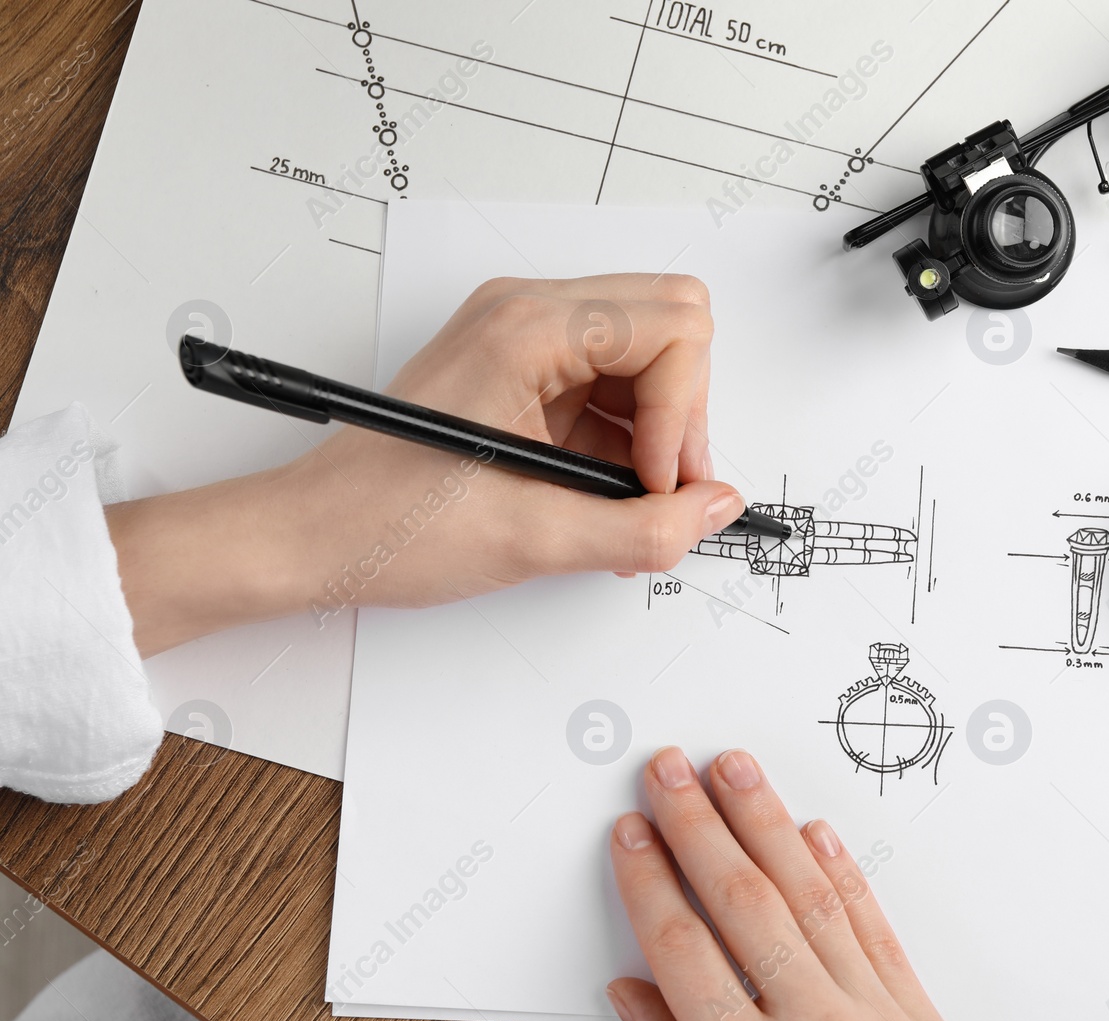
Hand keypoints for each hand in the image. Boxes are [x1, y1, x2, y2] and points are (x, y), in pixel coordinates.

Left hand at [108, 275, 745, 654]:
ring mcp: (525, 337)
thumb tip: (716, 507)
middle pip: (673, 324)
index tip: (655, 484)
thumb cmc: (391, 523)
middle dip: (682, 414)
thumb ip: (646, 528)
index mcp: (528, 328)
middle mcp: (529, 313)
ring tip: (626, 510)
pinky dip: (625, 443)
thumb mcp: (536, 540)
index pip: (675, 327)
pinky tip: (601, 502)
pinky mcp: (522, 369)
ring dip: (656, 435)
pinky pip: (610, 387)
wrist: (313, 537)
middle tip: (658, 490)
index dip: (681, 415)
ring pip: (649, 358)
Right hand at [608, 747, 967, 1020]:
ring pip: (813, 897)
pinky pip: (876, 930)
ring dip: (770, 824)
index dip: (650, 884)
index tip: (630, 835)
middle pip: (745, 903)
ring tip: (738, 770)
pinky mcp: (922, 1020)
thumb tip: (632, 991)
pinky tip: (817, 833)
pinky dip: (845, 876)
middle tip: (671, 769)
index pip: (684, 950)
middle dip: (700, 827)